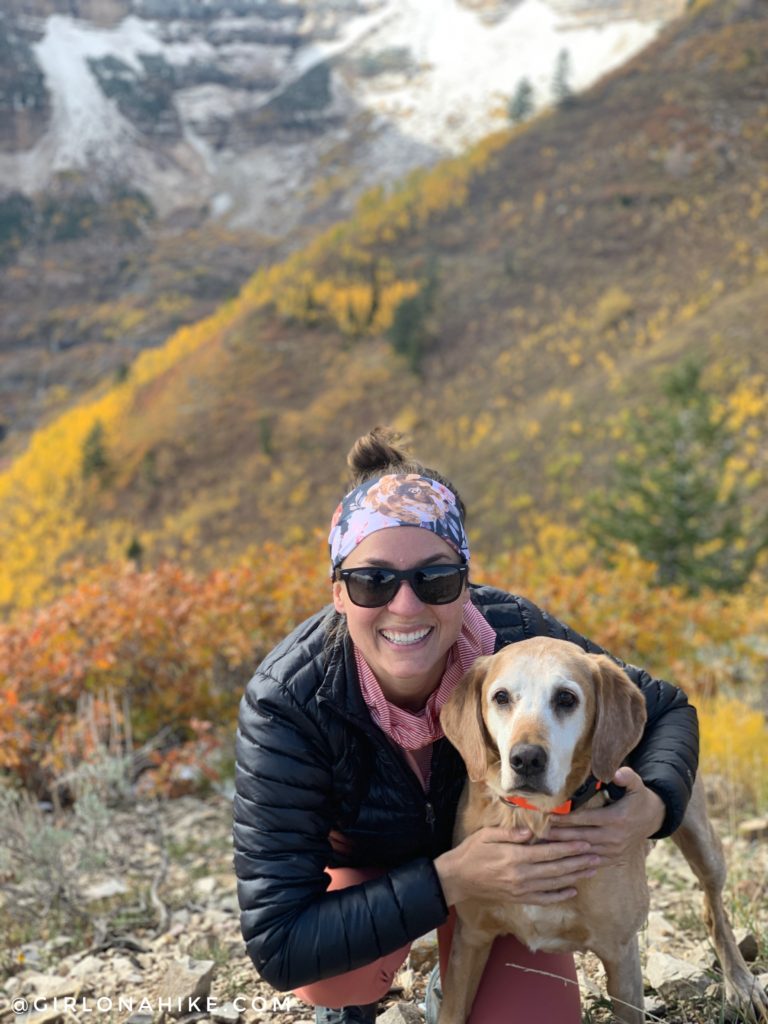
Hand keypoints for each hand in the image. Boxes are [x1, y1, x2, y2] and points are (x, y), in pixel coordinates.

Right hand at [434, 826, 600, 907]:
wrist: (457, 879)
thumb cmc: (471, 852)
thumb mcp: (487, 835)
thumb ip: (509, 833)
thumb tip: (529, 831)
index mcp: (515, 857)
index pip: (548, 852)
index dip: (568, 848)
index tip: (585, 842)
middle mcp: (522, 875)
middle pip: (557, 869)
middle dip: (578, 862)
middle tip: (597, 856)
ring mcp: (522, 889)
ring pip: (555, 884)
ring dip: (575, 877)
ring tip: (591, 870)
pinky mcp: (519, 898)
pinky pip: (544, 899)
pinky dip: (560, 895)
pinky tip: (573, 890)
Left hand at [546, 767, 664, 863]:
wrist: (652, 819)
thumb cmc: (639, 799)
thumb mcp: (637, 785)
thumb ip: (627, 777)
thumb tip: (616, 773)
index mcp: (616, 818)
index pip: (586, 819)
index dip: (568, 818)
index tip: (550, 816)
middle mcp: (614, 837)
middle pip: (581, 836)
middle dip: (559, 835)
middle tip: (540, 832)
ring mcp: (613, 850)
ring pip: (584, 851)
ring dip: (564, 848)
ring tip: (545, 845)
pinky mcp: (613, 858)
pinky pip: (592, 861)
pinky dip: (576, 860)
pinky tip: (561, 858)